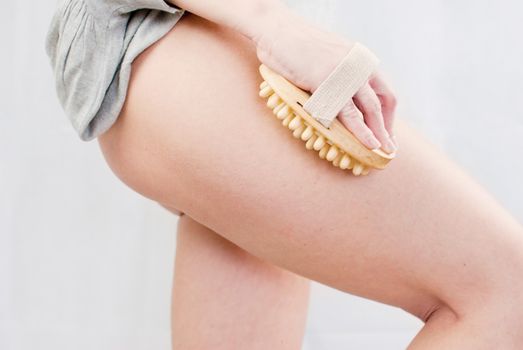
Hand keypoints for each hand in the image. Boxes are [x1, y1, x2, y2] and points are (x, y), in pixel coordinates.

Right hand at [251, 7, 397, 152]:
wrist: (277, 30)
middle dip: (386, 128)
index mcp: (362, 60)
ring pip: (369, 110)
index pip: (384, 92)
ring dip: (377, 133)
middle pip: (381, 103)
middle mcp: (359, 65)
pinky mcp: (327, 82)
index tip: (386, 133)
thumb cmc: (297, 46)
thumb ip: (342, 74)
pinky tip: (363, 143)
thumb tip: (345, 98)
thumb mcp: (330, 57)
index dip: (388, 116)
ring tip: (380, 150)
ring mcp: (344, 73)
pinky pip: (346, 113)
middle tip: (389, 149)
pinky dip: (358, 132)